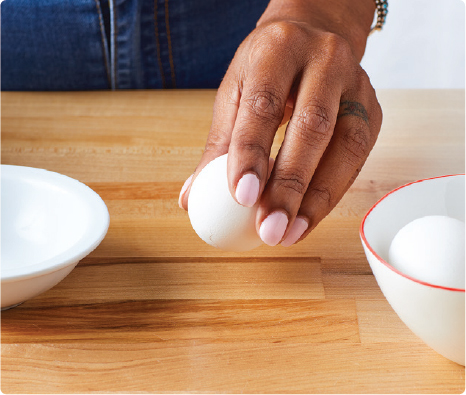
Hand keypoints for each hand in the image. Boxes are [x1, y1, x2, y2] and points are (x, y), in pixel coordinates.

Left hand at [179, 0, 382, 246]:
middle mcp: (324, 59)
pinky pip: (359, 156)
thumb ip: (218, 145)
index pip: (264, 105)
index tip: (242, 198)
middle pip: (312, 127)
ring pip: (346, 145)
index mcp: (277, 49)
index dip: (252, 153)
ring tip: (290, 234)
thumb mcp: (235, 92)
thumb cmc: (266, 69)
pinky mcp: (373, 107)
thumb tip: (193, 198)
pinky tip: (309, 216)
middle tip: (269, 229)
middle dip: (290, 185)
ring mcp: (356, 82)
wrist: (316, 34)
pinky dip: (333, 192)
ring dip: (318, 198)